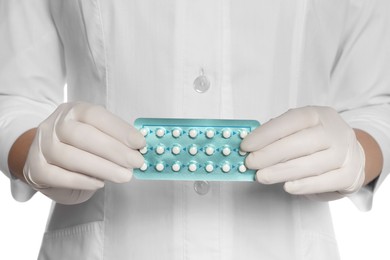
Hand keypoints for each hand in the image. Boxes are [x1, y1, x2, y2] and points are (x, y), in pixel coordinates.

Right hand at [23, 102, 144, 204]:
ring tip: (124, 176)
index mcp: (73, 111)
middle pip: (83, 135)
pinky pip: (60, 176)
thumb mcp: (96, 133)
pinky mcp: (37, 169)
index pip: (95, 115)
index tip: (140, 143)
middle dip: (115, 151)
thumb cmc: (79, 146)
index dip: (119, 129)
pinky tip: (100, 184)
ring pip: (72, 157)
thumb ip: (114, 138)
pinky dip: (83, 181)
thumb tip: (138, 148)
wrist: (46, 158)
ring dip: (103, 168)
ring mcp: (43, 147)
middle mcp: (54, 125)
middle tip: (135, 162)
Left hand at [240, 106, 364, 199]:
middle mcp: (334, 131)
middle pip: (301, 143)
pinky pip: (325, 182)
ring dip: (282, 172)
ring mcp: (345, 153)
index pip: (292, 121)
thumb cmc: (317, 142)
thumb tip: (250, 145)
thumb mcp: (299, 129)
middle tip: (250, 163)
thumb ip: (277, 135)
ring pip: (311, 164)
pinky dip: (304, 185)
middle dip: (270, 154)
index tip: (246, 145)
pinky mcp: (349, 175)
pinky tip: (287, 186)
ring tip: (262, 176)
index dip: (266, 133)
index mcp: (318, 115)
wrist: (352, 154)